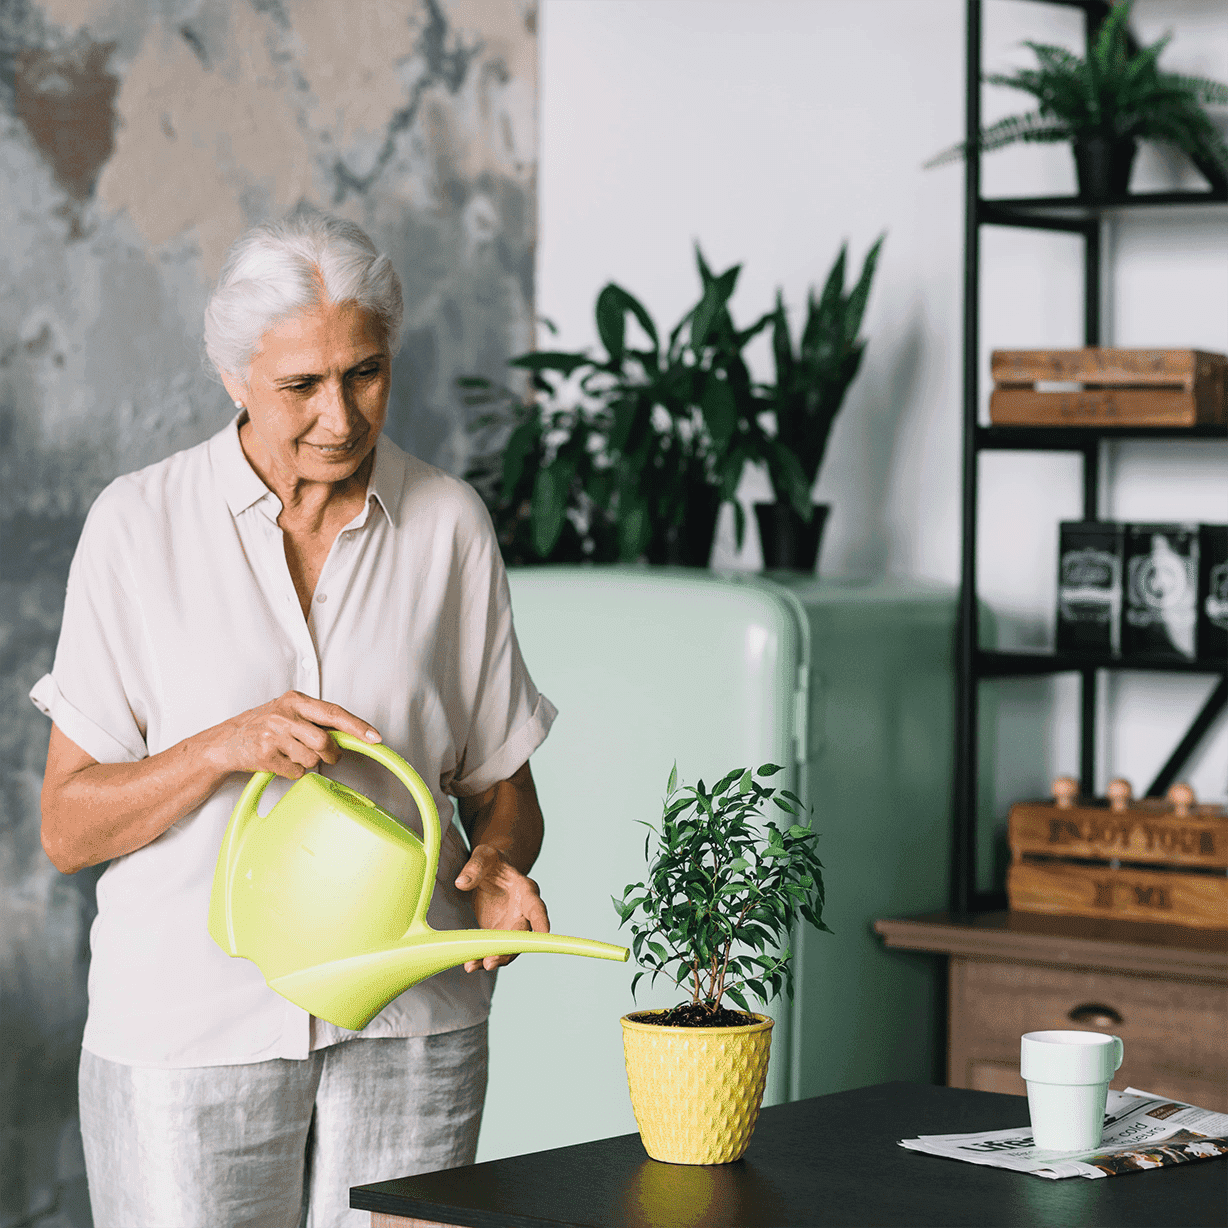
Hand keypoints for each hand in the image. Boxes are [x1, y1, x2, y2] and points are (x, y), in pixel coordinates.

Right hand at [208, 690, 380, 779]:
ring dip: (309, 763)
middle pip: (324, 741)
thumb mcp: (288, 712)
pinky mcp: (265, 755)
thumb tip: (350, 732)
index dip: (357, 726)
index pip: (334, 713)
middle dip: (332, 754)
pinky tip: (282, 762)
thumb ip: (316, 719)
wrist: (225, 741)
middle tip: (330, 756)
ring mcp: (273, 735)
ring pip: (311, 759)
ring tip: (293, 754)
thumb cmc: (262, 725)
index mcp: (295, 700)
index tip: (374, 737)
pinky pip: (296, 772)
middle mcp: (284, 715)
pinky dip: (294, 772)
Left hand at [454, 843, 549, 971]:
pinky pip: (493, 949)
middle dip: (509, 950)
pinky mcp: (498, 933)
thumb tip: (461, 882)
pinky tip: (470, 964)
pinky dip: (482, 957)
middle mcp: (523, 912)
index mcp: (525, 890)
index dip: (541, 921)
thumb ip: (475, 867)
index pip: (536, 907)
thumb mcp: (484, 855)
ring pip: (508, 948)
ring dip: (494, 958)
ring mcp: (511, 925)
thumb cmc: (492, 860)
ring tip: (473, 966)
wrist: (492, 871)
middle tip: (491, 961)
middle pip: (522, 935)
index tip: (544, 935)